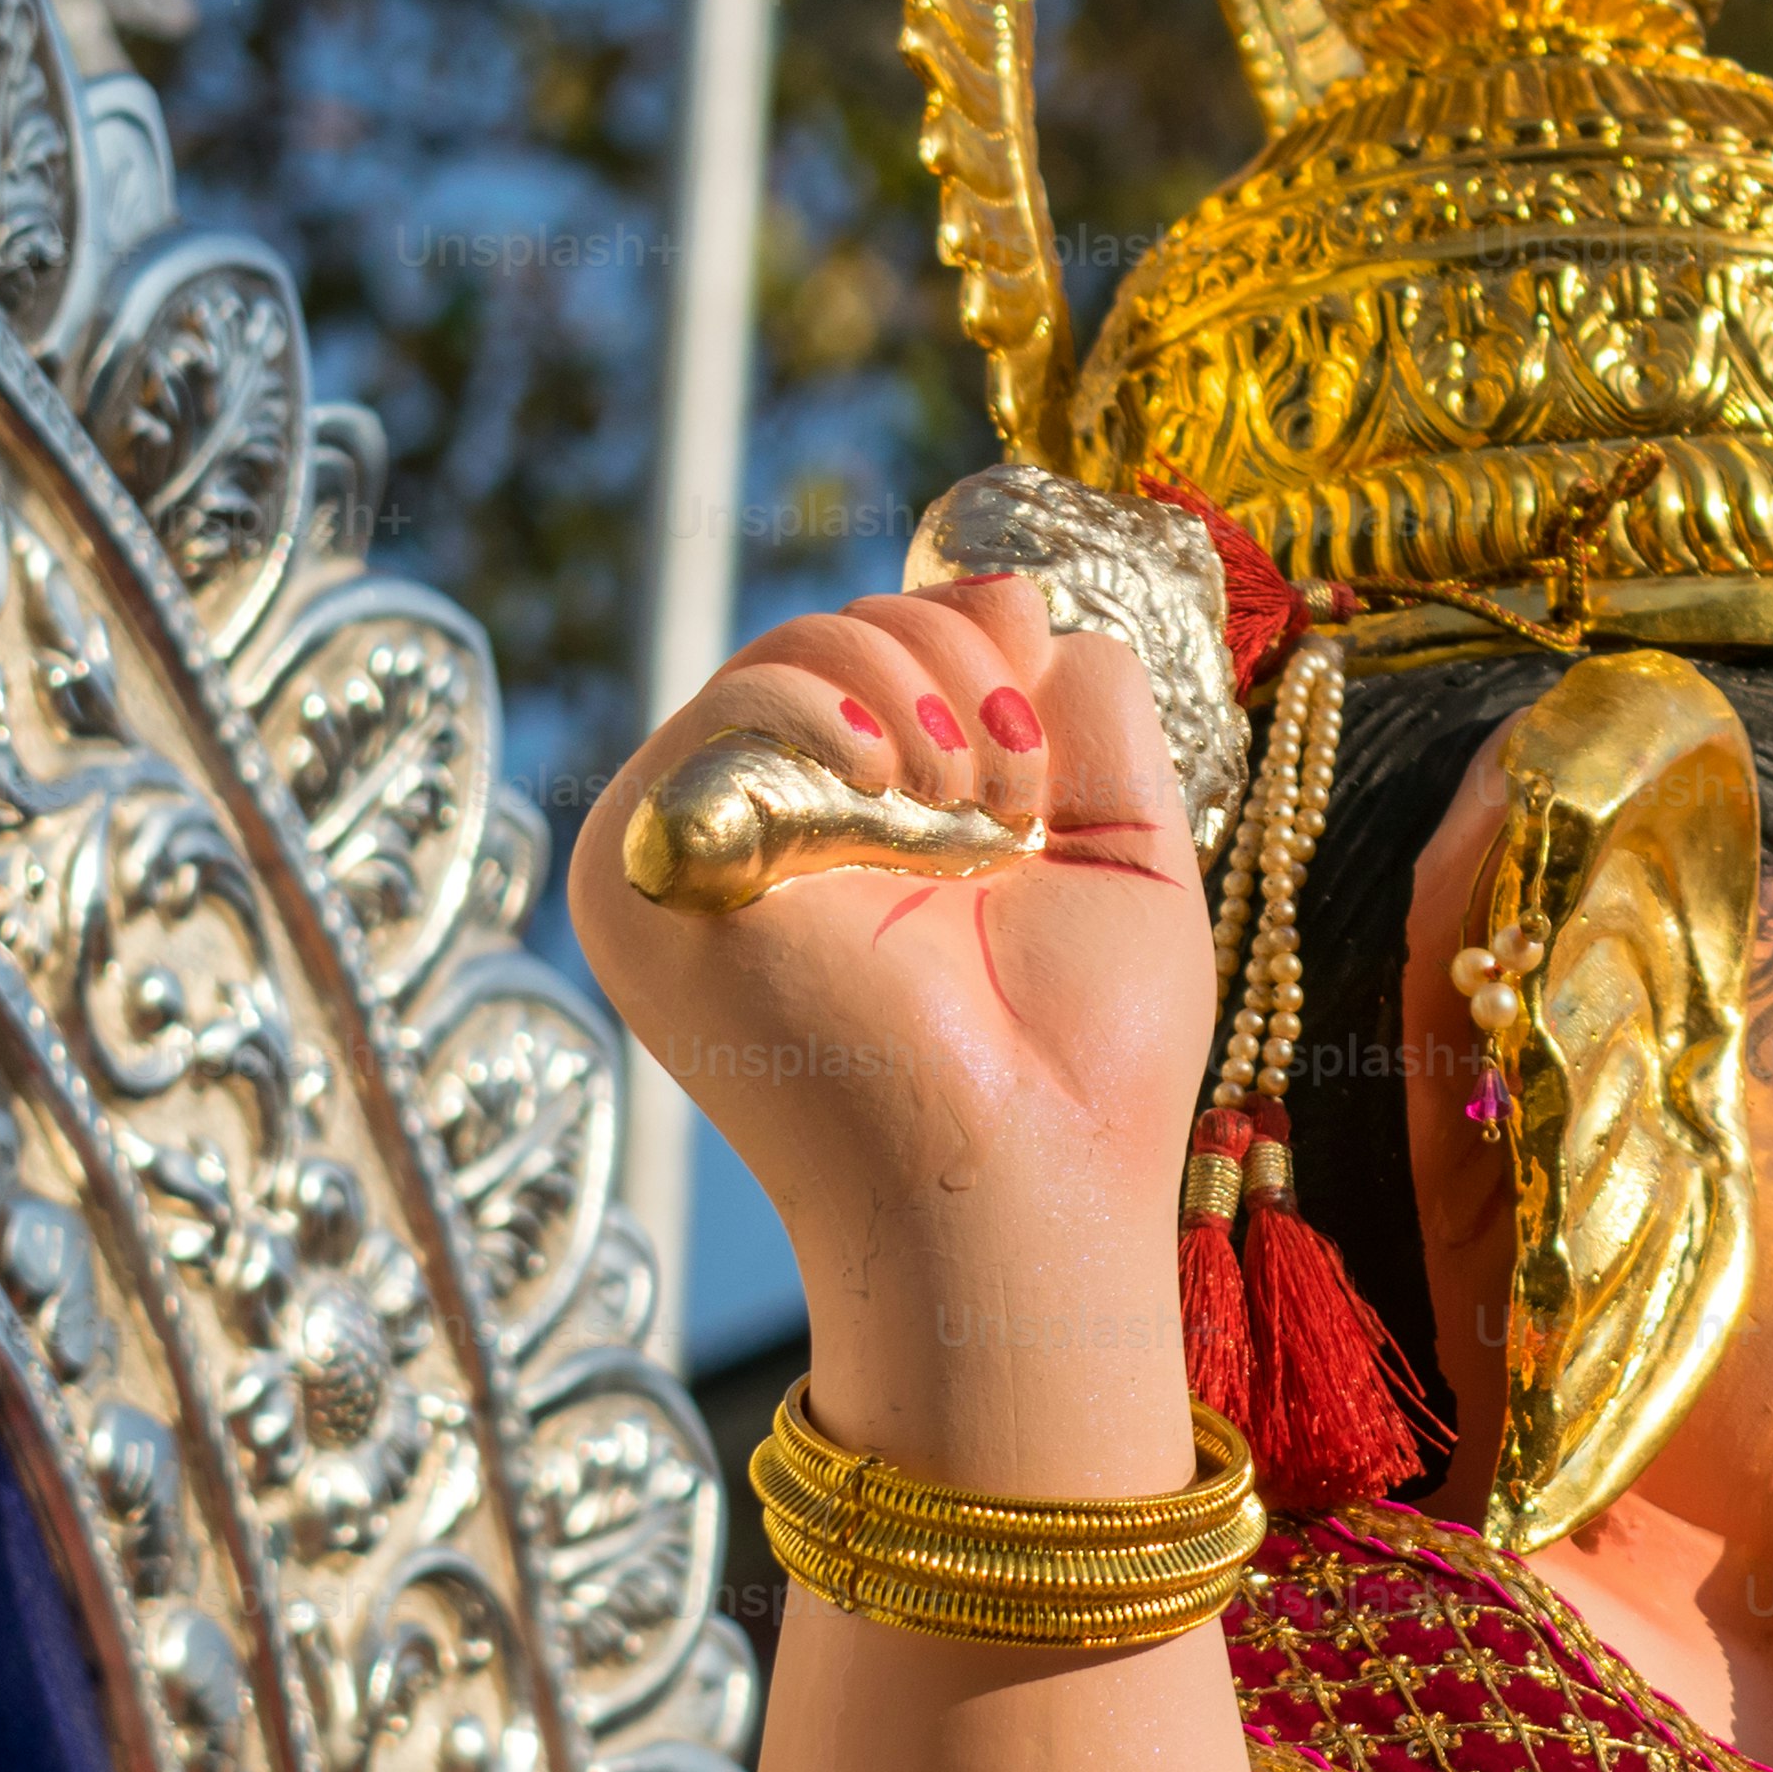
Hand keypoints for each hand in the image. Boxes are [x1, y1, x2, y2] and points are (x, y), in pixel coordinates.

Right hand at [563, 576, 1209, 1487]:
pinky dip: (832, 708)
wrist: (1020, 1180)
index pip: (915, 652)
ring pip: (802, 642)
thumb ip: (1084, 708)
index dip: (997, 662)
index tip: (1044, 781)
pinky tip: (894, 787)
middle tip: (1011, 807)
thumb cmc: (1081, 1059)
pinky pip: (731, 702)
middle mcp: (781, 825)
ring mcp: (706, 841)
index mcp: (877, 823)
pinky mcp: (650, 866)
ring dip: (920, 693)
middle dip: (966, 672)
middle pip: (857, 627)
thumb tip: (1011, 591)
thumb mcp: (1123, 846)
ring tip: (971, 813)